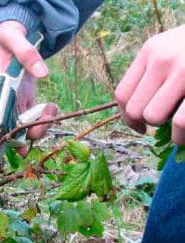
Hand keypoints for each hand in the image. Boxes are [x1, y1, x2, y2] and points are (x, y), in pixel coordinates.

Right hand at [0, 21, 57, 155]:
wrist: (10, 36)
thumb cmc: (8, 38)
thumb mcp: (15, 40)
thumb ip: (27, 54)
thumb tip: (43, 73)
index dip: (9, 137)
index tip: (22, 149)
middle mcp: (5, 101)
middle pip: (14, 129)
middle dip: (32, 131)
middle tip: (49, 117)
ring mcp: (15, 102)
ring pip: (25, 125)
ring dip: (42, 124)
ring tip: (52, 107)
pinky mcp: (25, 100)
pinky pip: (33, 117)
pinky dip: (45, 118)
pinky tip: (51, 108)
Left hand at [115, 25, 184, 144]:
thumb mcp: (172, 48)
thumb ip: (153, 72)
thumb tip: (138, 115)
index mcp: (150, 50)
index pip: (122, 94)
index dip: (128, 117)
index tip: (140, 126)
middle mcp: (162, 58)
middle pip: (134, 109)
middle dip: (147, 123)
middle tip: (164, 123)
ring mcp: (184, 71)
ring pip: (153, 117)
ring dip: (165, 130)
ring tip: (179, 129)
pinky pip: (180, 123)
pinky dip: (181, 136)